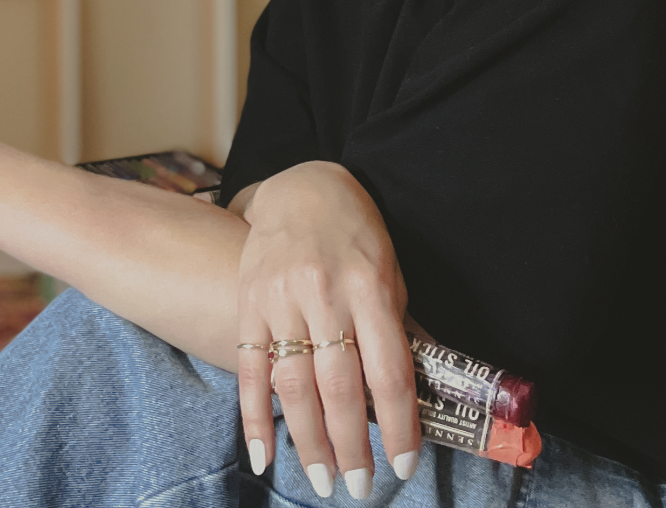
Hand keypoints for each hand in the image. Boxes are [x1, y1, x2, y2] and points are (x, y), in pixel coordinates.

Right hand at [236, 161, 421, 498]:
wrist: (301, 187)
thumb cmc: (356, 234)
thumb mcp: (389, 271)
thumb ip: (396, 327)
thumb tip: (415, 391)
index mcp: (370, 288)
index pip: (389, 370)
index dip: (400, 423)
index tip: (406, 463)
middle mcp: (325, 295)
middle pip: (340, 386)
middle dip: (352, 445)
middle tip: (359, 486)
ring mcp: (282, 299)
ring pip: (295, 384)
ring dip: (309, 440)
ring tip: (322, 479)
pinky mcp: (250, 302)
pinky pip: (250, 367)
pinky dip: (254, 416)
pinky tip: (264, 454)